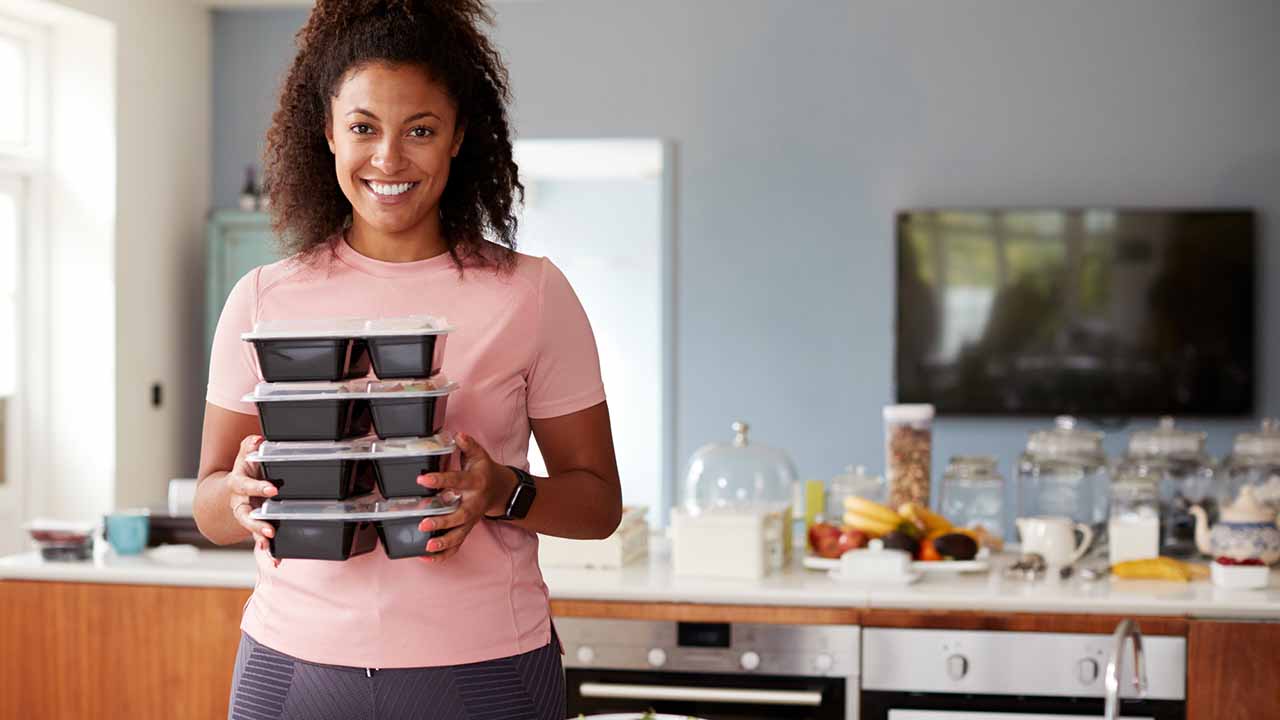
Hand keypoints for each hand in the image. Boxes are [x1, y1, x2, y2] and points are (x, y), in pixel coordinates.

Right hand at [225, 434, 279, 563]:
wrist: (226, 492)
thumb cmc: (243, 471)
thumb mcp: (243, 458)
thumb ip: (248, 447)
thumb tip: (256, 438)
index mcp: (238, 485)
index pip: (246, 486)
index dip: (258, 487)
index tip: (274, 489)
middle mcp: (240, 503)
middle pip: (244, 515)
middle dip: (256, 522)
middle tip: (270, 529)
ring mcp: (246, 516)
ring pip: (250, 529)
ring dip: (260, 538)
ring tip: (269, 545)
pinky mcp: (254, 526)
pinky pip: (260, 539)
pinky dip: (269, 551)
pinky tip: (277, 560)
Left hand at [415, 432, 517, 562]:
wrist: (502, 491)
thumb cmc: (485, 472)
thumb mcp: (480, 455)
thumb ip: (468, 445)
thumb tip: (457, 435)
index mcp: (475, 483)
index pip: (457, 481)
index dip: (440, 480)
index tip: (422, 479)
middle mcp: (474, 504)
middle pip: (459, 516)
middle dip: (442, 522)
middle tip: (424, 524)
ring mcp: (471, 520)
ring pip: (459, 535)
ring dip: (444, 543)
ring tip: (427, 547)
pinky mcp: (467, 529)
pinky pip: (457, 545)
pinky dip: (444, 554)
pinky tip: (427, 557)